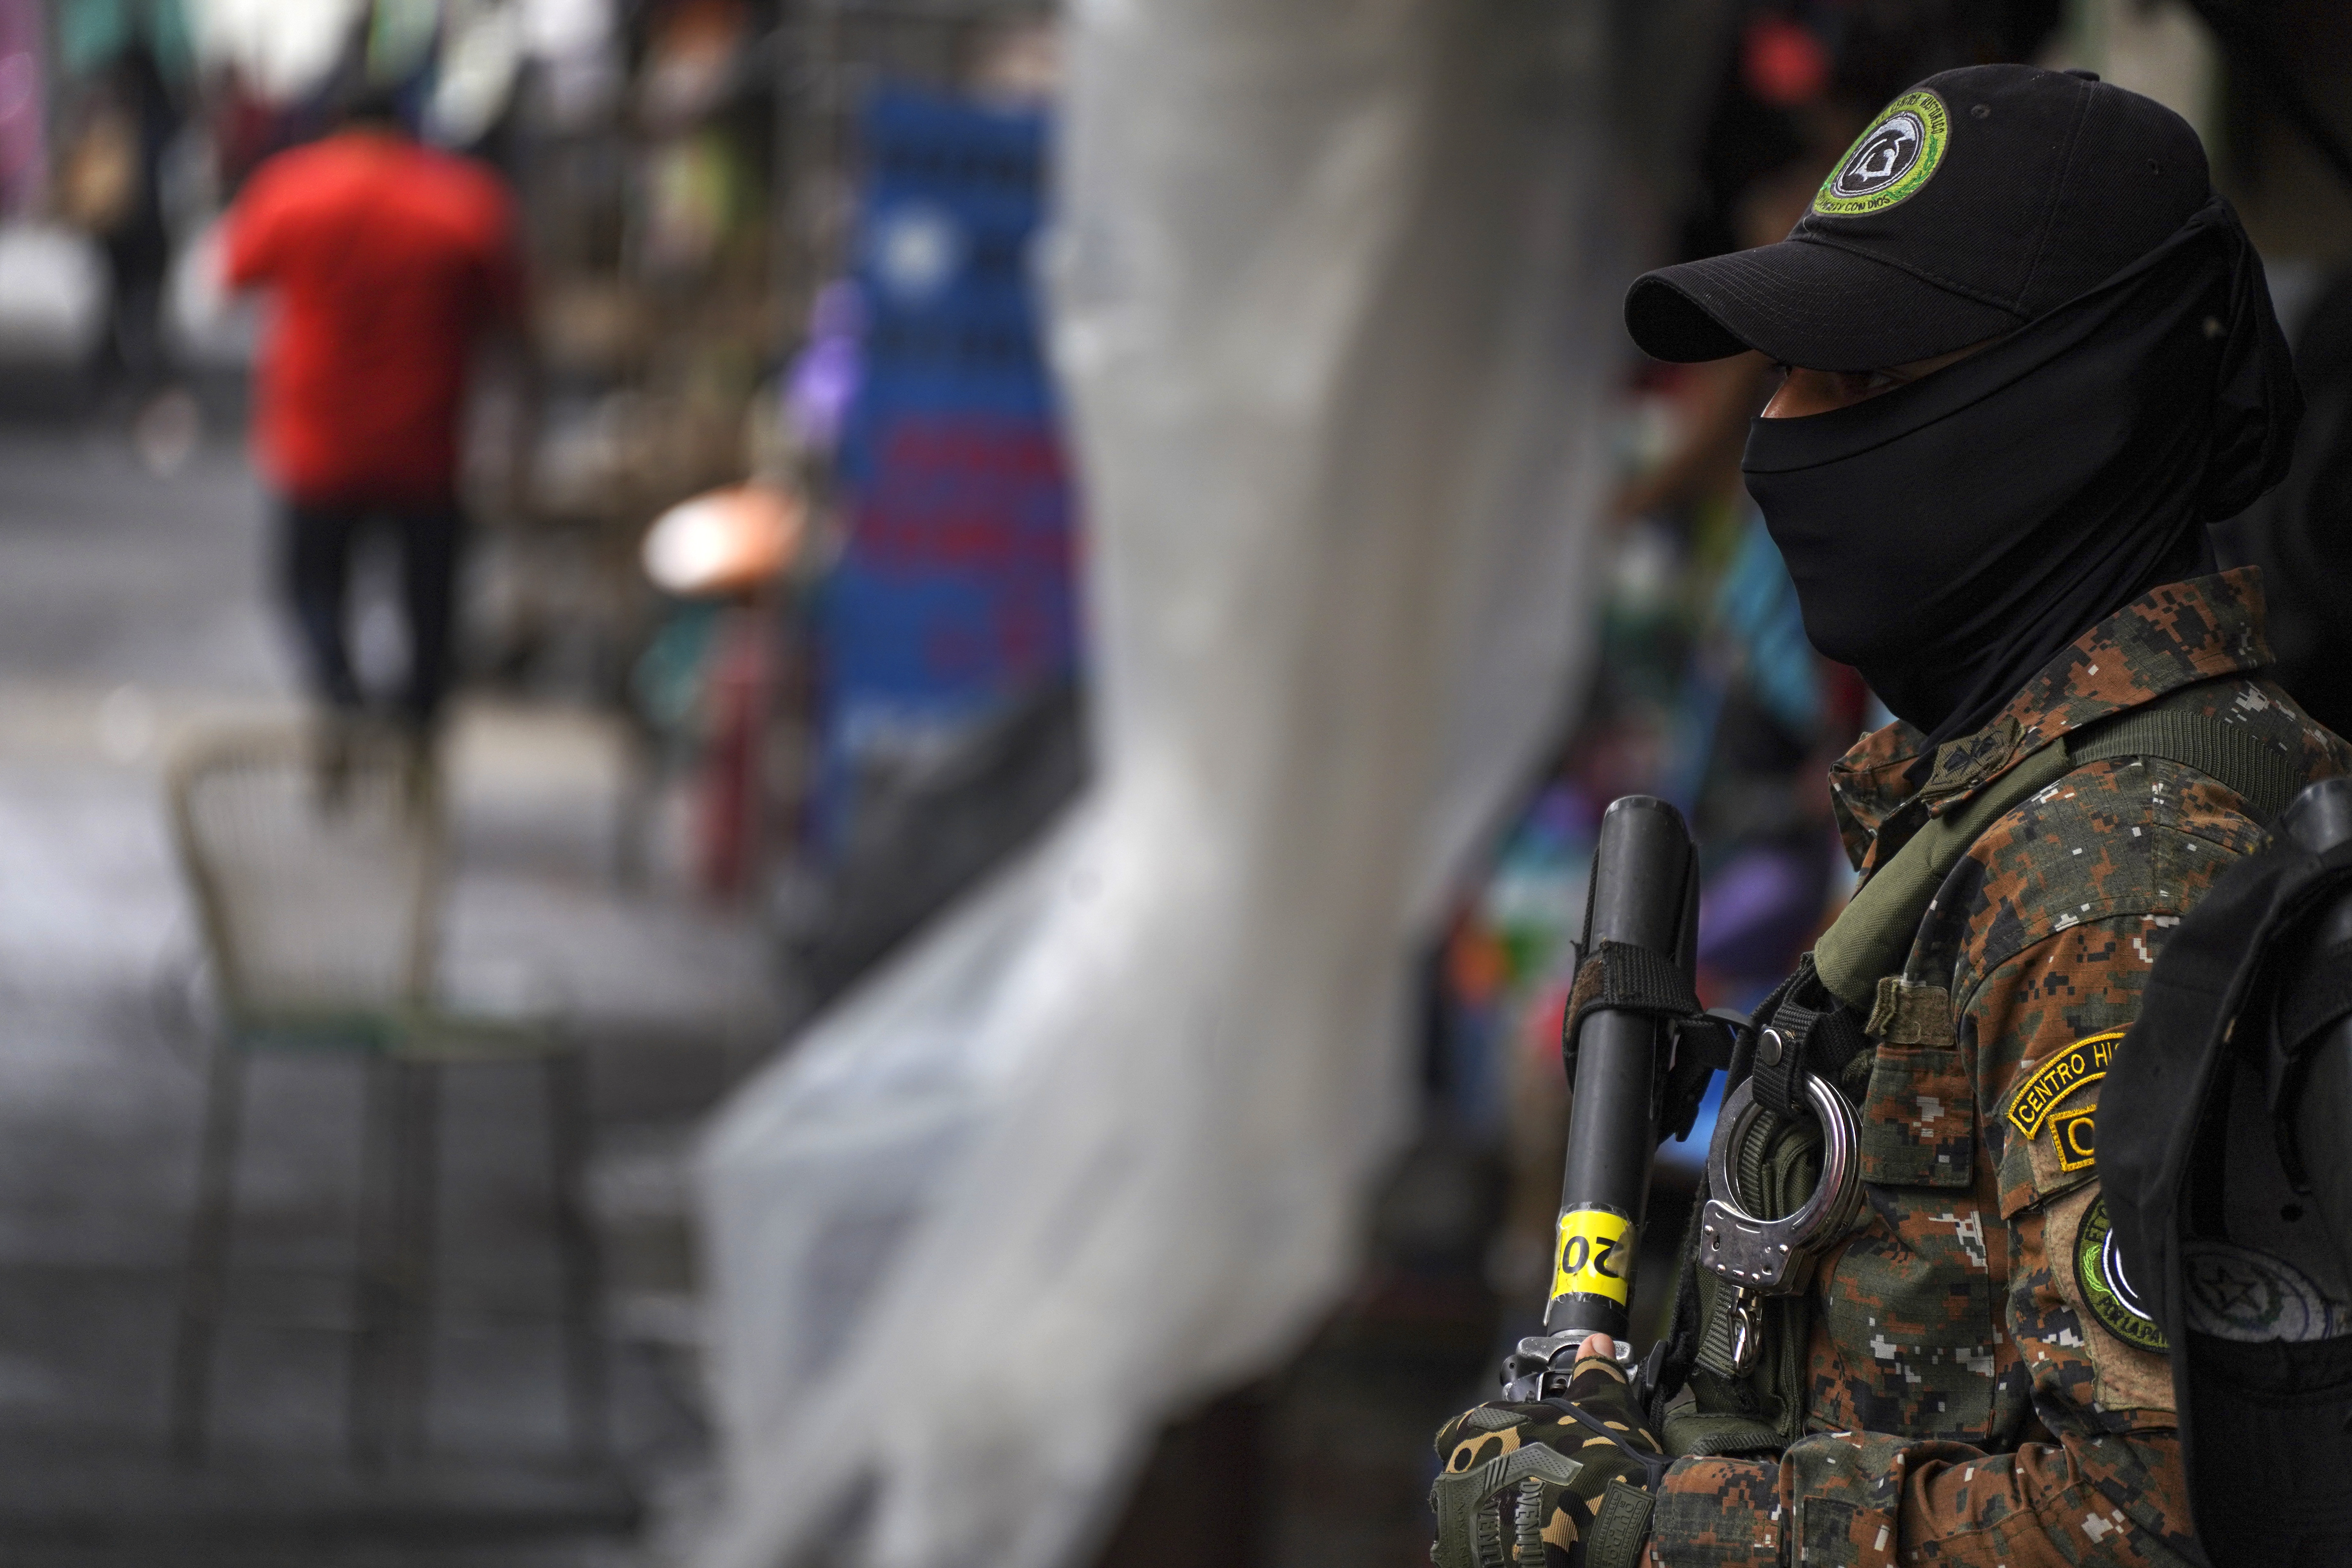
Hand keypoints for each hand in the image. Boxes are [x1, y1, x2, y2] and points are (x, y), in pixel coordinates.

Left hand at [1431, 1334, 1669, 1567]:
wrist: (1613, 1525)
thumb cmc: (1605, 1460)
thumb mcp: (1604, 1407)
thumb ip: (1592, 1374)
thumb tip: (1596, 1343)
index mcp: (1483, 1427)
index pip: (1459, 1432)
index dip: (1485, 1443)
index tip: (1511, 1455)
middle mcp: (1462, 1467)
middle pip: (1459, 1477)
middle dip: (1483, 1486)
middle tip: (1520, 1496)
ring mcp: (1461, 1516)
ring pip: (1457, 1519)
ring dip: (1481, 1522)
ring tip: (1515, 1529)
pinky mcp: (1469, 1555)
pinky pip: (1464, 1554)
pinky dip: (1484, 1553)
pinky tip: (1515, 1553)